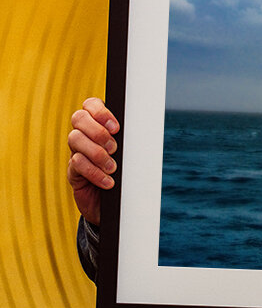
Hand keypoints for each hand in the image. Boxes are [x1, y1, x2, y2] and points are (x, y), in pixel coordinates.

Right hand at [67, 98, 119, 224]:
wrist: (116, 203)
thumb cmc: (126, 173)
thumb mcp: (129, 153)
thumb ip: (130, 139)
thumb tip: (142, 127)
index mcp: (98, 124)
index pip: (90, 104)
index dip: (100, 112)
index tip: (116, 128)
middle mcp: (84, 134)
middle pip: (78, 118)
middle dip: (98, 131)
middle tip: (114, 148)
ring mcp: (76, 151)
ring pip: (75, 139)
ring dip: (97, 153)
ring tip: (112, 167)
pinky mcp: (73, 171)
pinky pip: (76, 163)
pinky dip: (94, 172)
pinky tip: (108, 181)